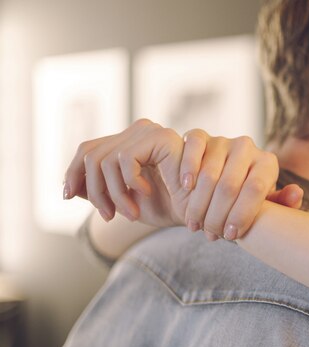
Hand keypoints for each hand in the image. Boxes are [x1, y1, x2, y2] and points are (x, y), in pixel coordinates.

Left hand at [63, 119, 188, 226]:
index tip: (69, 196)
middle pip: (91, 154)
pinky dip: (130, 182)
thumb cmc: (171, 208)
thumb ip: (101, 192)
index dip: (73, 172)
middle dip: (95, 191)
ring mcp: (151, 132)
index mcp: (132, 142)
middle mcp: (140, 132)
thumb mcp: (127, 202)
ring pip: (104, 160)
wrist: (202, 213)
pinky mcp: (161, 137)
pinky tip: (146, 193)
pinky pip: (124, 158)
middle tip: (109, 215)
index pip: (88, 150)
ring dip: (114, 194)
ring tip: (132, 212)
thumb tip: (68, 187)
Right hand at [178, 130, 302, 240]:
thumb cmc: (244, 200)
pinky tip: (186, 188)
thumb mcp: (265, 205)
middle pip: (230, 185)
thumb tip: (296, 192)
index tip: (232, 235)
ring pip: (209, 173)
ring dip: (199, 204)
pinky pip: (194, 147)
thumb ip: (282, 204)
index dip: (242, 214)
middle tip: (211, 234)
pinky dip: (188, 168)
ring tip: (196, 224)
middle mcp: (247, 147)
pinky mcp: (199, 136)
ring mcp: (222, 140)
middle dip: (218, 215)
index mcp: (267, 163)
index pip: (255, 189)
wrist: (216, 185)